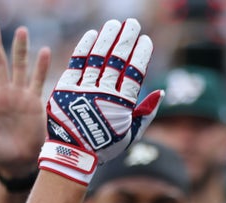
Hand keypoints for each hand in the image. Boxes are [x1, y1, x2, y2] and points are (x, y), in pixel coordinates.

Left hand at [40, 18, 161, 185]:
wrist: (73, 156)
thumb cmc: (105, 146)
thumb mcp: (130, 134)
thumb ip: (146, 113)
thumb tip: (160, 92)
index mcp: (122, 104)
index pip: (134, 72)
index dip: (140, 54)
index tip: (145, 39)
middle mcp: (104, 93)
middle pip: (117, 60)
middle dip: (126, 39)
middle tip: (133, 23)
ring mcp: (84, 89)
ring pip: (98, 57)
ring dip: (107, 38)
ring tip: (114, 24)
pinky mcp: (66, 88)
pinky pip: (76, 64)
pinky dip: (84, 48)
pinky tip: (92, 35)